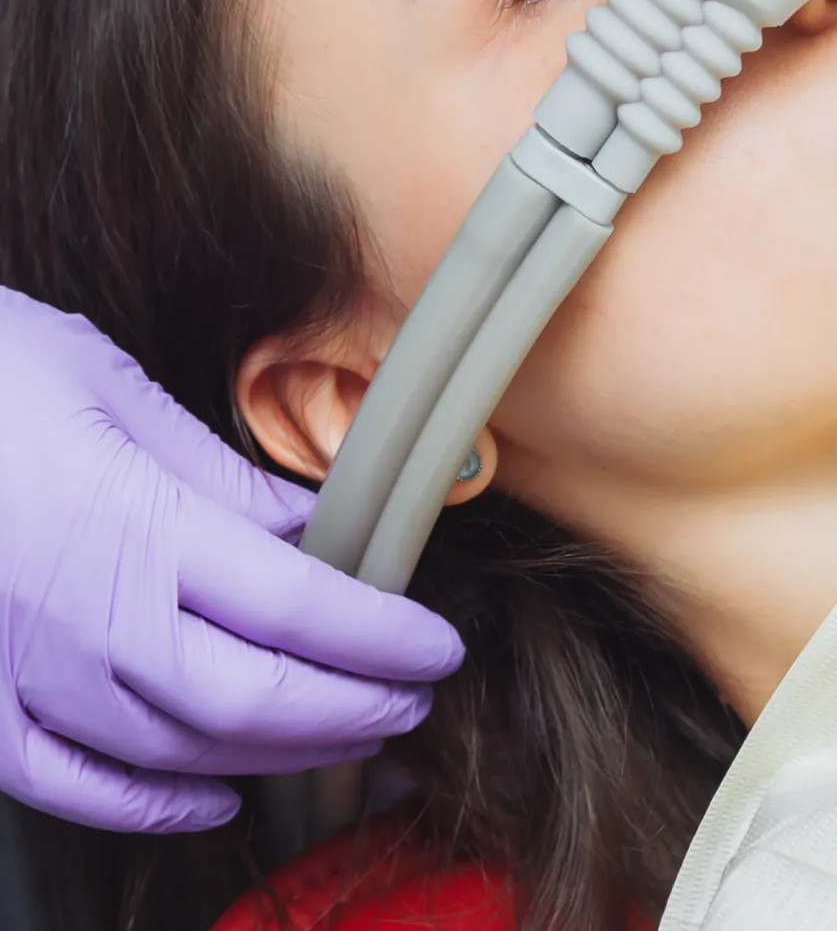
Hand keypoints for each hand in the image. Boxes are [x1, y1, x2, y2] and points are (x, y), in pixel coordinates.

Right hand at [0, 288, 463, 832]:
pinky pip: (71, 782)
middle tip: (413, 700)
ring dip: (279, 753)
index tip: (437, 644)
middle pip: (252, 698)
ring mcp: (21, 674)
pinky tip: (212, 797)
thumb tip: (309, 521)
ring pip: (177, 749)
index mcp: (135, 528)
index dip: (383, 637)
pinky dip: (153, 802)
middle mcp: (84, 620)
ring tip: (346, 737)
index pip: (298, 605)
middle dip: (353, 709)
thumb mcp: (111, 391)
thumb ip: (216, 475)